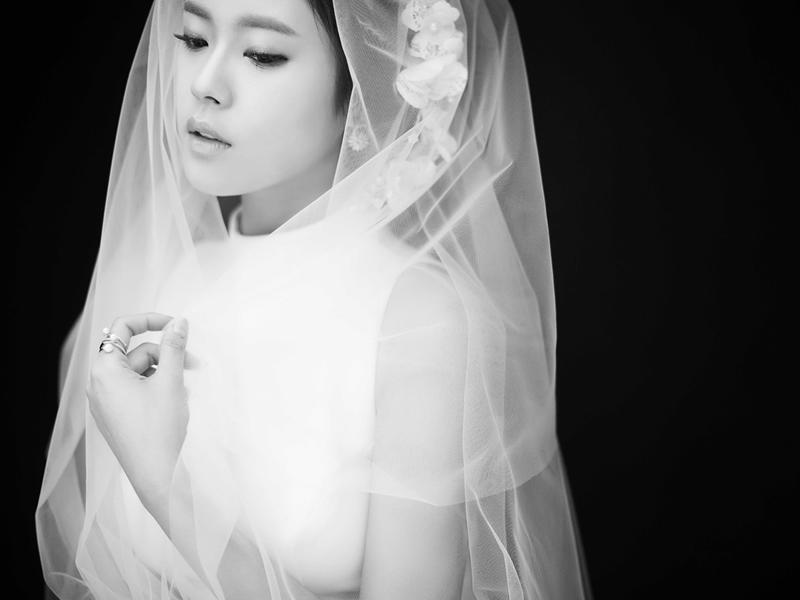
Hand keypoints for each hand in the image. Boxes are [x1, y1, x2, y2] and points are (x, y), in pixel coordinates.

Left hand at [87, 312, 190, 497]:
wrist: (157, 476)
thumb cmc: (159, 430)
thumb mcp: (171, 381)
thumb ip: (174, 346)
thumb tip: (179, 322)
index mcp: (105, 371)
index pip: (123, 328)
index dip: (151, 320)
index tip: (177, 326)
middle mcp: (99, 385)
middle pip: (135, 351)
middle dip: (165, 353)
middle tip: (193, 364)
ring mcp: (107, 402)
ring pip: (139, 371)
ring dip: (164, 371)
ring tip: (185, 387)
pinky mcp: (116, 416)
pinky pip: (136, 389)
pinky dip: (156, 387)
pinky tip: (175, 400)